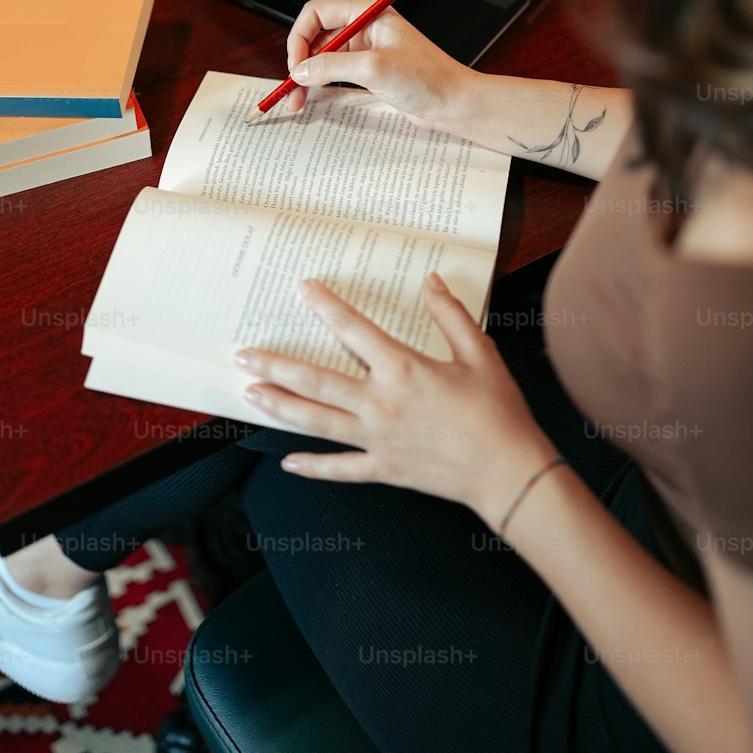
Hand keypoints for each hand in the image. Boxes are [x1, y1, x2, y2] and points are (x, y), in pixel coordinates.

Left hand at [234, 274, 558, 529]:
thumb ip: (449, 314)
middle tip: (244, 354)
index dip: (326, 306)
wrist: (508, 471)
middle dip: (276, 365)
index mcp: (402, 370)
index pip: (353, 330)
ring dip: (280, 406)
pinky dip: (313, 466)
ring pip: (316, 422)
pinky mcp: (383, 468)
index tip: (304, 290)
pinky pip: (340, 469)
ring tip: (251, 393)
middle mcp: (380, 403)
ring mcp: (377, 439)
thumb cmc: (497, 412)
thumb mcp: (479, 352)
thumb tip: (430, 280)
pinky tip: (289, 462)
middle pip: (315, 381)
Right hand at [283, 0, 471, 128]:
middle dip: (300, 61)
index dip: (300, 37)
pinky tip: (313, 96)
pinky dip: (321, 84)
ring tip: (298, 99)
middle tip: (293, 87)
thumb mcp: (374, 69)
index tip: (296, 64)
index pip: (318, 13)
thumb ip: (333, 66)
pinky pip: (335, 72)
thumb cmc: (429, 78)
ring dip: (308, 76)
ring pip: (323, 57)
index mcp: (368, 14)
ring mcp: (366, 50)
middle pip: (316, 36)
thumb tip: (301, 70)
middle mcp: (365, 28)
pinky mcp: (369, 71)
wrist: (454, 103)